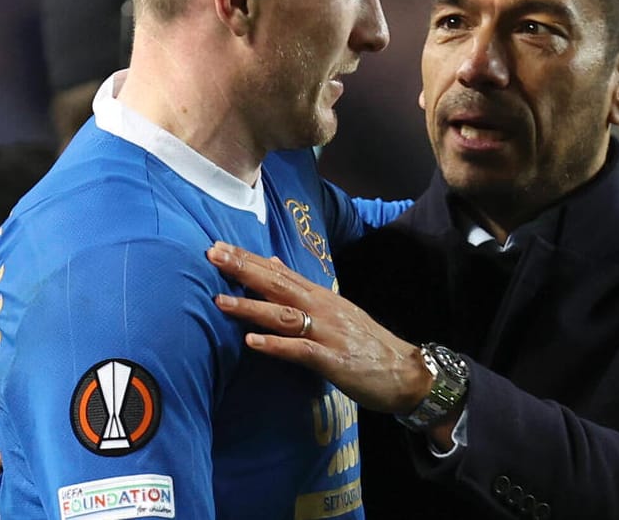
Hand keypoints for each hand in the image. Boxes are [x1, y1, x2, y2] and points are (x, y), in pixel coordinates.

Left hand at [207, 242, 432, 414]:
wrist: (406, 371)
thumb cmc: (368, 344)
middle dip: (244, 271)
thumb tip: (274, 264)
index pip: (280, 272)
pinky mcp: (332, 360)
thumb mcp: (337, 309)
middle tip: (213, 255)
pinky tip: (251, 342)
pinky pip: (300, 351)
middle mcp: (323, 308)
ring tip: (220, 301)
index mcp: (322, 297)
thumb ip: (303, 289)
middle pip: (278, 285)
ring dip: (251, 307)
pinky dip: (275, 345)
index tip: (219, 247)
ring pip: (284, 316)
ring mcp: (328, 333)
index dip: (249, 260)